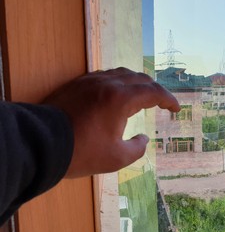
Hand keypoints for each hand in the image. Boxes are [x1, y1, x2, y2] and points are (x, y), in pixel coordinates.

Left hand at [43, 67, 179, 177]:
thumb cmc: (82, 152)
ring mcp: (91, 81)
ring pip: (122, 73)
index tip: (176, 108)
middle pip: (140, 78)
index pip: (153, 92)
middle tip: (162, 102)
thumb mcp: (117, 158)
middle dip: (155, 89)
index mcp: (121, 99)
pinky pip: (105, 76)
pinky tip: (117, 93)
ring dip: (137, 83)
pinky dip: (119, 82)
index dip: (169, 100)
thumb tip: (143, 138)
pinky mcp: (78, 84)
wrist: (42, 144)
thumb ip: (138, 148)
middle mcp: (108, 84)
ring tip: (142, 94)